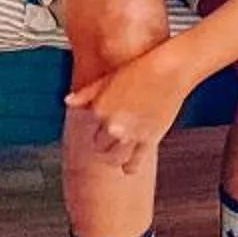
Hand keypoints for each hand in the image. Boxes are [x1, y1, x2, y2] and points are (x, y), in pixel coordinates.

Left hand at [67, 48, 185, 170]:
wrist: (169, 69)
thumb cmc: (140, 69)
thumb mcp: (108, 79)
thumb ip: (86, 94)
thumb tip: (68, 101)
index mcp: (99, 110)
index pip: (90, 131)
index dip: (99, 129)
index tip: (106, 125)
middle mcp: (112, 125)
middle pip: (100, 147)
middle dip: (105, 144)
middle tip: (112, 138)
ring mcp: (131, 135)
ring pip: (113, 159)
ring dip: (114, 157)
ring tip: (118, 153)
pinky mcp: (149, 139)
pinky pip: (133, 163)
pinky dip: (129, 167)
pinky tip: (129, 166)